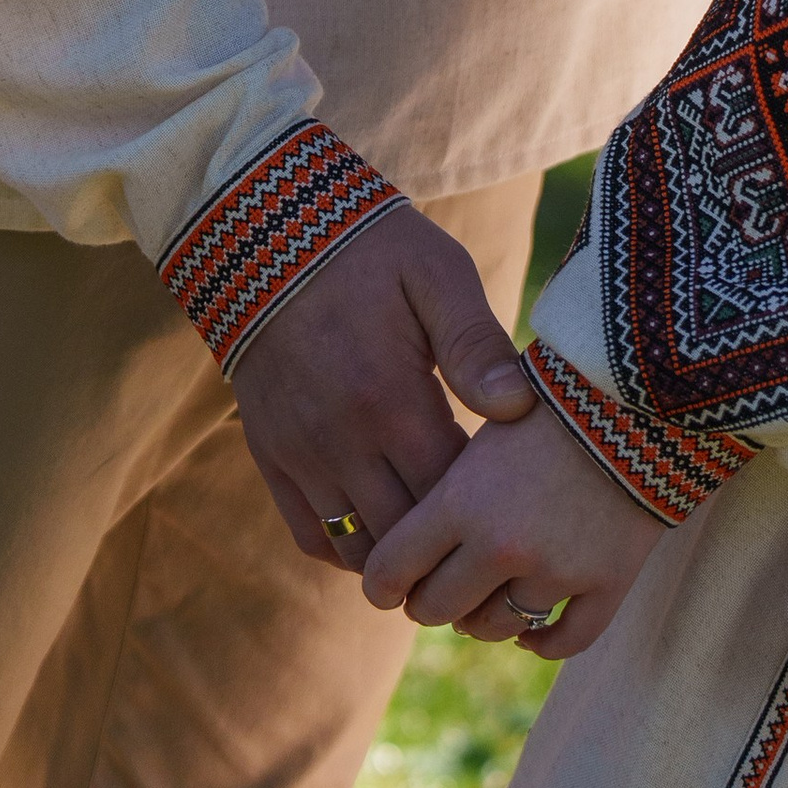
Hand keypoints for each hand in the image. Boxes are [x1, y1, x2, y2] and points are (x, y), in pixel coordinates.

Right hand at [228, 201, 534, 572]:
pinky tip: (381, 536)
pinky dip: (345, 551)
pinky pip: (308, 535)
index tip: (513, 499)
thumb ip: (477, 345)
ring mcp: (299, 454)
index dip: (485, 506)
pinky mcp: (269, 455)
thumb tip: (519, 409)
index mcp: (389, 399)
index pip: (448, 494)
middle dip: (448, 543)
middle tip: (486, 539)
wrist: (268, 230)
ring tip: (439, 547)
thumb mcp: (436, 274)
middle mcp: (339, 441)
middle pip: (406, 534)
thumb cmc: (371, 248)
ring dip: (399, 556)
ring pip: (358, 550)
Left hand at [361, 382, 664, 659]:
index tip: (388, 583)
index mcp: (462, 500)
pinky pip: (564, 641)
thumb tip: (422, 544)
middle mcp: (502, 545)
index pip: (392, 570)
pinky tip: (531, 632)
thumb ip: (453, 487)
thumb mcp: (487, 428)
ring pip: (495, 628)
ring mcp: (557, 570)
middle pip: (438, 608)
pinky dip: (542, 643)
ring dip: (483, 619)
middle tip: (436, 589)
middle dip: (430, 602)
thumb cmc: (556, 393)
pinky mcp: (607, 584)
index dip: (384, 583)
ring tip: (484, 600)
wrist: (644, 385)